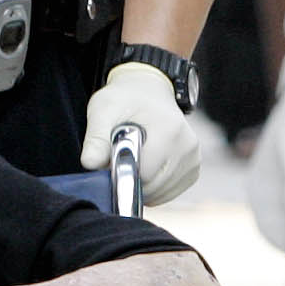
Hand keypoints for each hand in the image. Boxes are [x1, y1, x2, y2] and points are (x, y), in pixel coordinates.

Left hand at [80, 61, 200, 203]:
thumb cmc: (124, 101)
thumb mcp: (103, 112)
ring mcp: (194, 158)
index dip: (122, 172)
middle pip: (153, 186)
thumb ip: (96, 138)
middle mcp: (188, 145)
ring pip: (161, 193)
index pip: (144, 173)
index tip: (112, 160)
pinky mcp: (193, 168)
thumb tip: (90, 163)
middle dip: (130, 179)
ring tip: (133, 159)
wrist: (148, 92)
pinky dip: (152, 188)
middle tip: (120, 159)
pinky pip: (168, 193)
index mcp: (169, 130)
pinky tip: (144, 169)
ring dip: (141, 185)